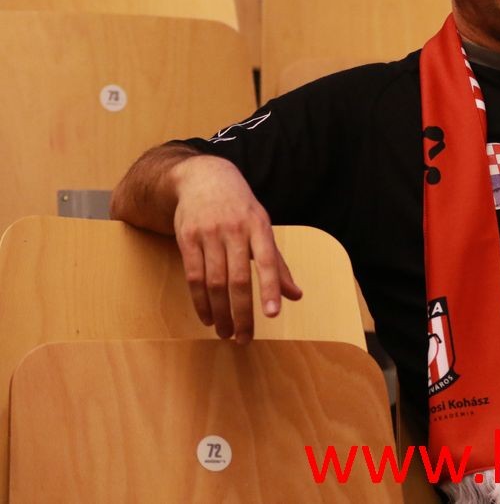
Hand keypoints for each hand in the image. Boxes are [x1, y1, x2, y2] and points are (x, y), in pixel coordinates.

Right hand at [171, 155, 302, 342]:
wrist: (204, 179)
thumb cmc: (241, 209)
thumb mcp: (263, 228)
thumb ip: (278, 264)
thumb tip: (295, 295)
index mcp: (259, 226)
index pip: (267, 260)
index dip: (269, 288)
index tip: (272, 314)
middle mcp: (234, 229)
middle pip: (237, 278)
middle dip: (242, 312)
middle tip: (244, 338)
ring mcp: (209, 233)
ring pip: (214, 281)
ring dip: (220, 312)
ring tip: (226, 332)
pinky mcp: (187, 238)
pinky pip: (193, 276)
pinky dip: (200, 301)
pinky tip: (207, 317)